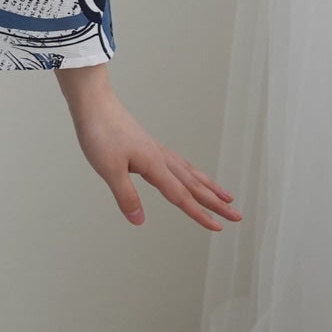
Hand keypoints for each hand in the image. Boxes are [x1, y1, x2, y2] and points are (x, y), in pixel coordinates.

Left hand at [56, 65, 242, 231]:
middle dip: (216, 202)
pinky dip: (191, 173)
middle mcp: (161, 158)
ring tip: (226, 196)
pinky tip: (189, 175)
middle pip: (194, 185)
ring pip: (190, 172)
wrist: (94, 104)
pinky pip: (178, 163)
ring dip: (209, 186)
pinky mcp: (149, 145)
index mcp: (155, 165)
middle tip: (237, 216)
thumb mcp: (109, 170)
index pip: (181, 196)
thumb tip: (139, 221)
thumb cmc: (100, 134)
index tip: (218, 227)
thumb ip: (126, 196)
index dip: (199, 214)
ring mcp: (156, 150)